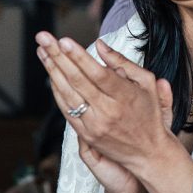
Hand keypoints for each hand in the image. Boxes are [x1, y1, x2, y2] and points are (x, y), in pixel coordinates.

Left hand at [35, 32, 177, 192]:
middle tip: (44, 38)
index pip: (97, 72)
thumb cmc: (149, 115)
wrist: (149, 154)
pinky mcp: (86, 136)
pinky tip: (51, 74)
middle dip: (58, 56)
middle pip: (78, 80)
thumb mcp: (146, 83)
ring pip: (68, 94)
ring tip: (42, 51)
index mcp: (125, 96)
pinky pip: (66, 110)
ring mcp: (95, 125)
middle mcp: (108, 111)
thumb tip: (100, 46)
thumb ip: (122, 63)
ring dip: (52, 70)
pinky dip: (57, 91)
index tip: (64, 40)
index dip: (79, 56)